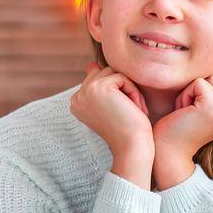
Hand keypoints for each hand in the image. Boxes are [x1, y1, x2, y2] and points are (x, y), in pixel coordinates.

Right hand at [70, 65, 154, 184]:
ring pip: (114, 73)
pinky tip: (135, 109)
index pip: (99, 79)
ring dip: (130, 90)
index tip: (121, 114)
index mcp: (77, 102)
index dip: (116, 92)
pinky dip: (134, 92)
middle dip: (123, 89)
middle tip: (130, 112)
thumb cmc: (127, 130)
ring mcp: (85, 91)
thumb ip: (99, 84)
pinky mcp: (98, 88)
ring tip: (133, 110)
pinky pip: (123, 77)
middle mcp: (77, 96)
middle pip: (106, 73)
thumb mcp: (111, 106)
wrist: (132, 147)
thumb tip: (91, 64)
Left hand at [151, 72, 212, 187]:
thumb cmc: (176, 126)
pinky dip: (185, 94)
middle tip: (188, 111)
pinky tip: (182, 112)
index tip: (195, 108)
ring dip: (191, 90)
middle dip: (198, 88)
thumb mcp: (201, 107)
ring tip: (186, 112)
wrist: (166, 151)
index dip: (207, 87)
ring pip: (210, 77)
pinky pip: (198, 82)